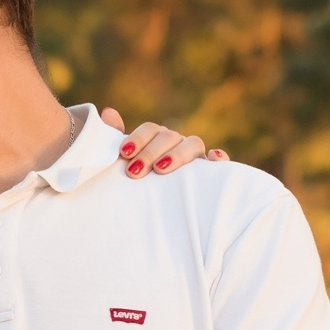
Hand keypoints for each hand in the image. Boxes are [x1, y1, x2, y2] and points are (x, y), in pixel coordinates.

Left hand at [98, 106, 224, 176]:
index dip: (138, 138)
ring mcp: (197, 159)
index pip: (151, 129)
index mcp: (158, 139)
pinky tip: (213, 158)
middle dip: (150, 152)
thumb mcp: (128, 165)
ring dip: (178, 154)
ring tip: (161, 169)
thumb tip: (108, 111)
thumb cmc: (142, 185)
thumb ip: (116, 139)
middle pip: (169, 136)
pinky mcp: (212, 176)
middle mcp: (178, 145)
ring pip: (193, 144)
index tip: (123, 154)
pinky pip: (222, 164)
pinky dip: (220, 159)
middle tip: (134, 171)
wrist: (162, 217)